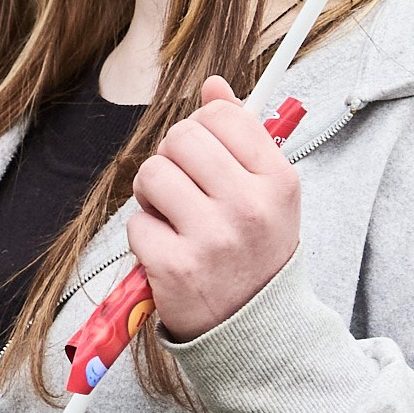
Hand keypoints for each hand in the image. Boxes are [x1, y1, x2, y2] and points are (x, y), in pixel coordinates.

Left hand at [128, 76, 299, 344]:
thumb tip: (212, 84)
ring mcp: (212, 238)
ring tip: (172, 216)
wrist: (255, 328)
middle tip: (182, 187)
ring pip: (152, 174)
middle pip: (181, 138)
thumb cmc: (256, 251)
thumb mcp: (267, 193)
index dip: (202, 128)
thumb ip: (241, 135)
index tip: (204, 154)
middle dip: (172, 157)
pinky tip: (169, 251)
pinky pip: (136, 223)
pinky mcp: (176, 267)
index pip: (223, 115)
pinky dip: (145, 235)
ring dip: (152, 194)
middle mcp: (249, 207)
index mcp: (278, 181)